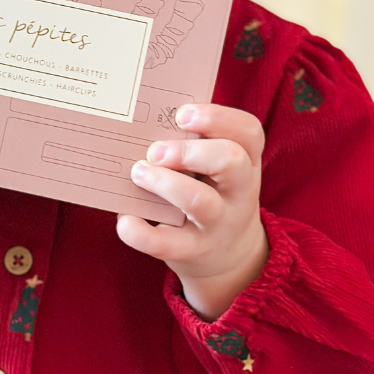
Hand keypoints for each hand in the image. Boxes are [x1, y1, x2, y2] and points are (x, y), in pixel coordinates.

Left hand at [116, 103, 268, 320]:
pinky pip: (166, 243)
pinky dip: (140, 231)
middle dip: (188, 151)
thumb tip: (142, 123)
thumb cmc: (213, 193)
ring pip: (199, 201)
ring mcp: (218, 224)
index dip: (217, 118)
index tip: (181, 115)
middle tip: (155, 150)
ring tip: (138, 172)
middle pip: (229, 161)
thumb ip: (194, 144)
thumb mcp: (218, 168)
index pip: (248, 132)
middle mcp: (239, 192)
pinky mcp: (192, 251)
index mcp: (246, 161)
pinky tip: (125, 218)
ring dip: (164, 183)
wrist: (230, 258)